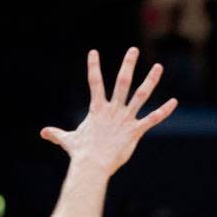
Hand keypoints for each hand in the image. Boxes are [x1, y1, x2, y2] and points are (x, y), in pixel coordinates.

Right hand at [40, 47, 176, 174]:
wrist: (91, 166)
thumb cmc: (80, 154)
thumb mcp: (68, 140)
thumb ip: (57, 134)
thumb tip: (43, 133)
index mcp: (97, 109)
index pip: (94, 83)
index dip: (93, 67)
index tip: (93, 52)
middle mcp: (113, 110)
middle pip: (122, 82)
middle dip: (128, 65)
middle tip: (133, 50)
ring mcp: (125, 119)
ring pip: (140, 95)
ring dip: (150, 80)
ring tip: (158, 67)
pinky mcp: (134, 131)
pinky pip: (151, 119)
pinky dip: (163, 111)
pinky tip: (173, 102)